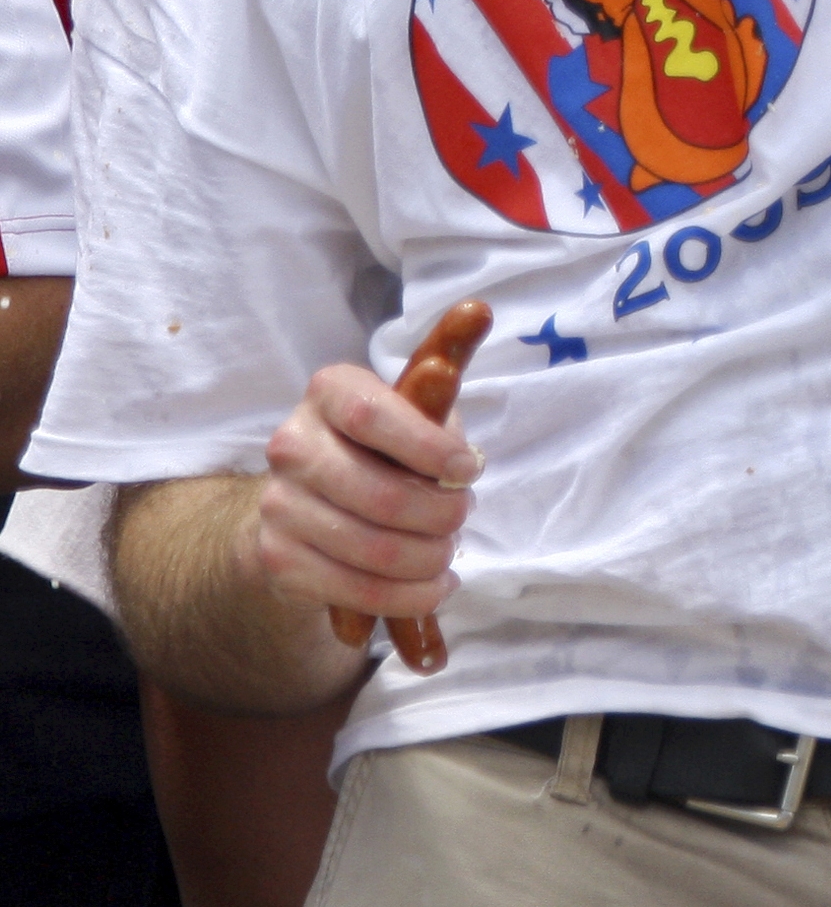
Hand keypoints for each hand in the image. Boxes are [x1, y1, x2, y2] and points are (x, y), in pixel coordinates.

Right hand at [241, 361, 481, 622]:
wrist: (306, 506)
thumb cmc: (382, 446)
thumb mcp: (412, 405)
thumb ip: (444, 364)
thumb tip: (479, 310)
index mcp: (329, 392)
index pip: (374, 417)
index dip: (429, 449)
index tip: (468, 470)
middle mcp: (291, 444)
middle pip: (380, 493)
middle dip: (441, 516)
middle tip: (461, 517)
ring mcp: (277, 505)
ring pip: (371, 548)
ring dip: (429, 560)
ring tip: (447, 555)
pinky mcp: (276, 559)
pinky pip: (352, 589)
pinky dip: (406, 596)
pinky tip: (430, 587)